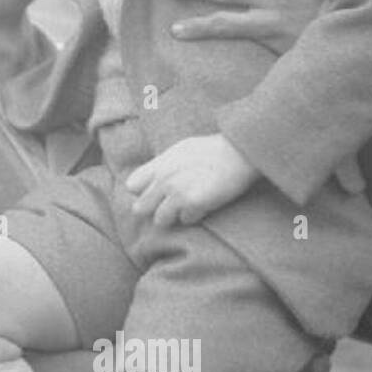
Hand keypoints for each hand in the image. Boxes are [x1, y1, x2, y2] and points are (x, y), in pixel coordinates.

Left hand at [126, 133, 260, 226]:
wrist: (239, 151)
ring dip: (173, 217)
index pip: (131, 186)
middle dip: (153, 209)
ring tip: (187, 208)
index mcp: (159, 164)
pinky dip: (194, 217)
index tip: (156, 193)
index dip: (142, 192)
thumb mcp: (180, 150)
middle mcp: (164, 179)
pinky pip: (185, 221)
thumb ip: (163, 165)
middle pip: (140, 208)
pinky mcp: (194, 203)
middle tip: (170, 206)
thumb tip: (154, 177)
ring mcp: (177, 192)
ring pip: (160, 220)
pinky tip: (204, 207)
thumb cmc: (212, 149)